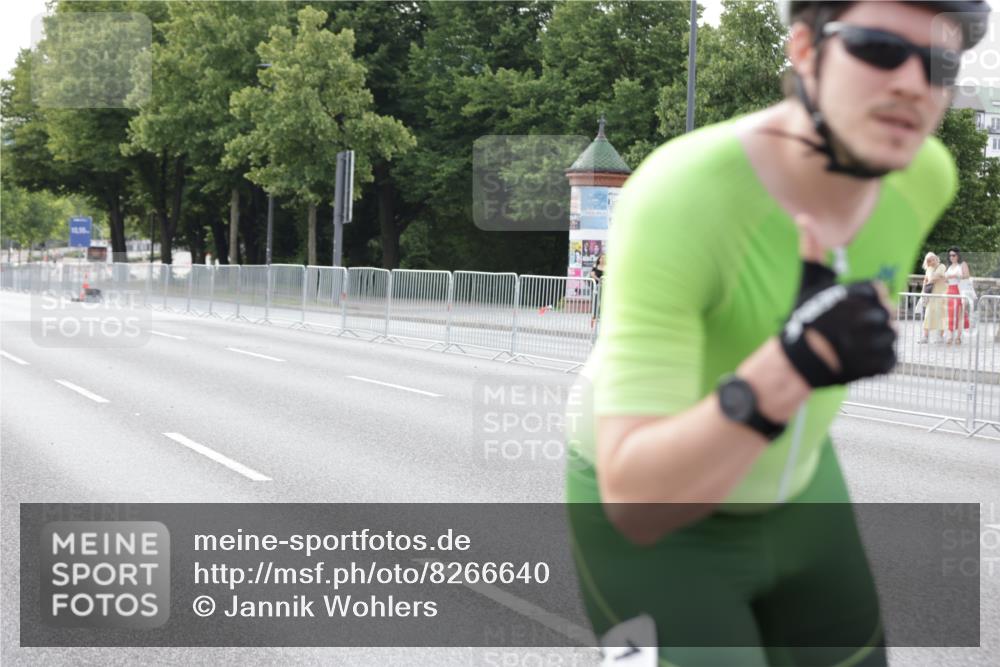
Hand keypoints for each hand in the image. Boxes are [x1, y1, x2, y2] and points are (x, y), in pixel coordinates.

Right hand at [779, 215, 896, 387]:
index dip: (864, 302)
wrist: (795, 363)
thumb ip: (811, 251)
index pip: (878, 293)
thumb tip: (804, 217)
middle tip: (849, 332)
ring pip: (890, 337)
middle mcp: (871, 315)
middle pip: (886, 315)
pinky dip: (878, 362)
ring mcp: (876, 341)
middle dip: (870, 323)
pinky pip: (891, 360)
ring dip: (875, 343)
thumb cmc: (803, 320)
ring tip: (853, 348)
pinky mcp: (879, 365)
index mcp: (860, 293)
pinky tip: (859, 361)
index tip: (848, 311)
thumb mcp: (808, 283)